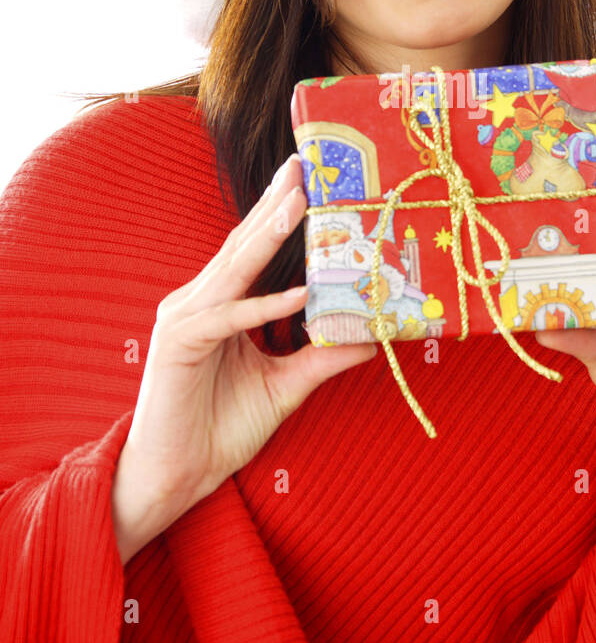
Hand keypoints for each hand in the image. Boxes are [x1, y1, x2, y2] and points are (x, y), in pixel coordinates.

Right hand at [121, 153, 376, 518]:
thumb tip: (373, 337)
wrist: (176, 476)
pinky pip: (228, 318)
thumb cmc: (220, 428)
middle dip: (274, 204)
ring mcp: (184, 319)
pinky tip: (299, 292)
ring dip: (267, 236)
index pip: (253, 249)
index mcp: (219, 304)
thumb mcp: (286, 385)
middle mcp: (198, 301)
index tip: (311, 180)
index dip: (279, 213)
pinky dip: (264, 305)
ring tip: (300, 203)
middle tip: (304, 166)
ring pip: (234, 270)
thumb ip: (323, 357)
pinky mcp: (179, 345)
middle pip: (241, 245)